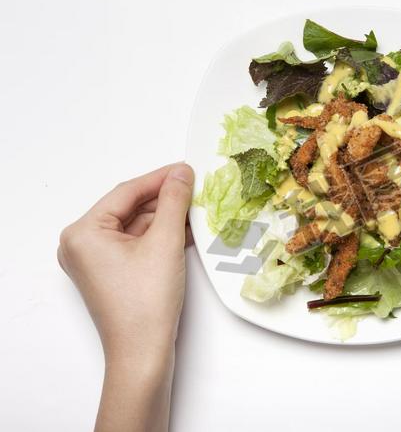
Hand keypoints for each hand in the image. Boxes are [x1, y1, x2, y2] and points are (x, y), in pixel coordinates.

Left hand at [58, 163, 193, 431]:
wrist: (143, 354)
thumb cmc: (146, 302)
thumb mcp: (165, 243)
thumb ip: (174, 202)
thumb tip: (182, 173)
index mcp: (83, 232)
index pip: (126, 192)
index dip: (160, 178)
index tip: (187, 168)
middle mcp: (82, 244)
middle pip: (130, 208)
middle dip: (165, 199)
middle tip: (196, 187)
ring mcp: (95, 261)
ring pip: (136, 226)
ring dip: (167, 218)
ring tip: (197, 208)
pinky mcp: (111, 274)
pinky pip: (137, 244)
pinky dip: (161, 236)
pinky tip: (187, 229)